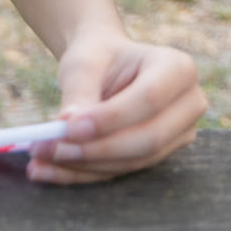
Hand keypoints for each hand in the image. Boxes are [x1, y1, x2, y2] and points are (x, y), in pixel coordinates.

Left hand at [27, 31, 207, 183]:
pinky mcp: (160, 155)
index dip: (110, 118)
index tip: (68, 126)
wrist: (103, 63)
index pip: (149, 99)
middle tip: (49, 147)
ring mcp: (180, 133)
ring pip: (136, 160)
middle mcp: (189, 103)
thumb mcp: (84, 63)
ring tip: (40, 156)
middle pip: (148, 138)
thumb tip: (67, 128)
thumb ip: (80, 92)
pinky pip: (122, 170)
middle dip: (96, 148)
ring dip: (86, 165)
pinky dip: (83, 173)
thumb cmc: (97, 56)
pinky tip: (47, 170)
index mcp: (178, 68)